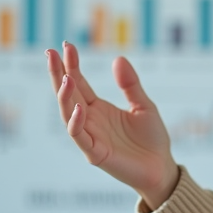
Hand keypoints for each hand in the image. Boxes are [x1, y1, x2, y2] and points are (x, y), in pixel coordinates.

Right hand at [47, 42, 178, 206]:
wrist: (161, 167)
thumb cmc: (152, 138)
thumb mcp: (144, 105)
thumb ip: (130, 85)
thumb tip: (118, 58)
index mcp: (97, 108)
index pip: (79, 83)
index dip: (71, 65)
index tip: (67, 45)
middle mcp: (89, 120)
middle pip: (67, 94)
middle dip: (58, 74)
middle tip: (50, 53)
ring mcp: (90, 137)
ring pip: (68, 114)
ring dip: (65, 96)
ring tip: (65, 78)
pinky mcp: (95, 154)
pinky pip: (80, 137)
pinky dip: (77, 122)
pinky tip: (79, 107)